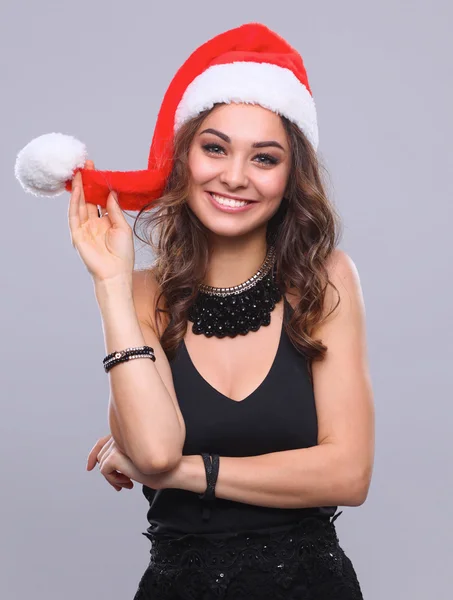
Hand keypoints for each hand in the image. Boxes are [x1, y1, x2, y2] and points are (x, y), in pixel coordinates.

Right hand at [68, 160, 134, 282]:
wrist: (115, 273)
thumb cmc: (123, 254)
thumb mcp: (122, 227)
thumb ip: (115, 210)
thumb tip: (111, 192)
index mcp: (106, 222)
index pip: (100, 200)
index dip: (99, 186)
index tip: (99, 171)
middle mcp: (94, 224)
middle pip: (88, 199)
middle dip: (88, 182)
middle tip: (87, 165)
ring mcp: (84, 228)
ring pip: (80, 204)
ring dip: (80, 189)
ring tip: (80, 172)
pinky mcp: (77, 234)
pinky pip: (74, 215)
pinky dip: (75, 202)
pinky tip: (78, 190)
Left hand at [86, 434, 183, 490]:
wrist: (171, 470)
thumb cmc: (159, 466)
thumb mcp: (138, 458)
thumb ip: (123, 455)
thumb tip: (102, 463)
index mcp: (127, 433)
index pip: (102, 442)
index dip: (93, 454)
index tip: (90, 466)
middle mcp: (121, 435)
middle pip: (101, 455)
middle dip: (109, 473)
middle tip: (122, 483)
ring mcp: (118, 444)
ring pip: (102, 464)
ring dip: (113, 477)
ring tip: (127, 482)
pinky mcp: (115, 455)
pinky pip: (104, 470)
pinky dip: (113, 480)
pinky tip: (128, 482)